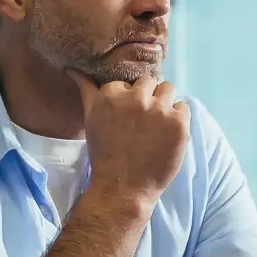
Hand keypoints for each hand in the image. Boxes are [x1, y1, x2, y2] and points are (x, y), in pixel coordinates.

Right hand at [69, 71, 188, 206]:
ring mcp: (159, 109)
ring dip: (165, 103)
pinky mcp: (179, 123)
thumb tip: (73, 68)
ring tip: (157, 126)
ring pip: (169, 89)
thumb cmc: (105, 154)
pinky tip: (167, 135)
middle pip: (150, 82)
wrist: (123, 188)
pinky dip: (178, 119)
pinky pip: (183, 107)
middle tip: (142, 123)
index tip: (127, 118)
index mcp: (111, 93)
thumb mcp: (90, 118)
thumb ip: (86, 89)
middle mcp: (136, 97)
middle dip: (148, 98)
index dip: (130, 100)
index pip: (129, 82)